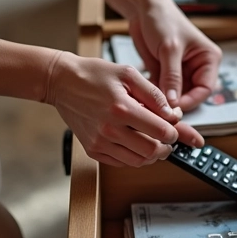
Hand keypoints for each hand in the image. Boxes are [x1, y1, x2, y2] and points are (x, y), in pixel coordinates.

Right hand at [45, 51, 203, 166]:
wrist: (61, 82)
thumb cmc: (93, 75)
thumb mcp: (128, 74)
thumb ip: (154, 94)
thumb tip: (173, 114)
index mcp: (122, 108)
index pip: (160, 131)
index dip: (175, 132)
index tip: (175, 129)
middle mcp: (110, 129)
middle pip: (151, 151)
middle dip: (166, 147)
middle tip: (168, 141)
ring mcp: (99, 142)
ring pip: (138, 161)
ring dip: (152, 156)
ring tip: (155, 143)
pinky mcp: (92, 149)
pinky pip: (121, 162)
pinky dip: (134, 158)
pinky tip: (136, 145)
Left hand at [128, 0, 221, 110]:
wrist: (143, 7)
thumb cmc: (163, 19)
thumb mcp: (169, 48)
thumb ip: (172, 76)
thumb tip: (173, 102)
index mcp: (208, 59)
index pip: (205, 89)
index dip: (190, 101)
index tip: (173, 108)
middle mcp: (197, 67)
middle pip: (191, 95)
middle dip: (176, 103)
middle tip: (160, 111)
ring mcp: (181, 71)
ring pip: (176, 95)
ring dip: (164, 101)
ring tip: (149, 105)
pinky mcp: (165, 73)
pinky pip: (162, 91)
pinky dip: (154, 96)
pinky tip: (144, 98)